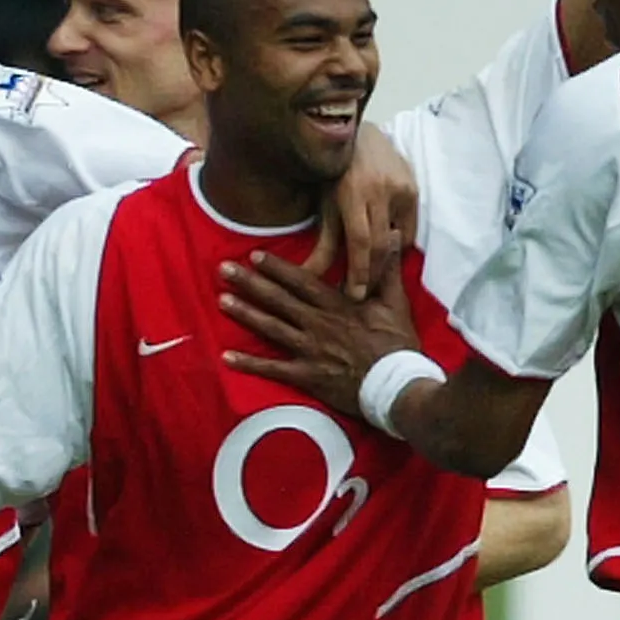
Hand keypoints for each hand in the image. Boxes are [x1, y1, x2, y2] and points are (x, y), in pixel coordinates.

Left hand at [216, 233, 418, 415]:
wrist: (398, 385)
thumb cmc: (398, 345)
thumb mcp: (394, 302)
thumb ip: (386, 268)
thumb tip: (388, 234)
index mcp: (337, 305)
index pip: (301, 281)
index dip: (276, 268)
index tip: (254, 256)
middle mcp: (318, 324)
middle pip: (278, 300)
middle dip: (250, 283)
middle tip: (223, 269)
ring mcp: (310, 350)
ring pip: (271, 328)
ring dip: (245, 314)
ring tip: (221, 301)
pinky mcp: (307, 376)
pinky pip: (273, 369)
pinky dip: (249, 363)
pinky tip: (227, 357)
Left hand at [334, 124, 415, 298]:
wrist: (362, 137)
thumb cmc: (335, 173)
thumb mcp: (325, 205)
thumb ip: (322, 243)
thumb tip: (308, 277)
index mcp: (353, 192)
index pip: (360, 240)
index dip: (359, 271)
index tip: (355, 294)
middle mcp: (381, 189)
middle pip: (381, 244)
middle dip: (372, 274)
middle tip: (361, 294)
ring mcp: (402, 188)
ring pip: (397, 239)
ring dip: (384, 262)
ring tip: (370, 277)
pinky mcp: (415, 190)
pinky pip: (409, 229)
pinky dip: (396, 244)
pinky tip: (385, 251)